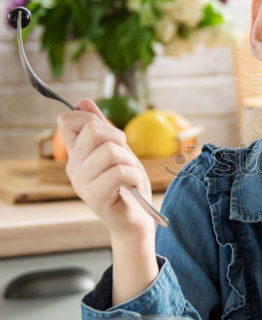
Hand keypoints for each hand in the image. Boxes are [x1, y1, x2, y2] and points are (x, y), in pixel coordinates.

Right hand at [57, 98, 153, 239]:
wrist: (136, 218)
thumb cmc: (128, 184)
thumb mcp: (118, 150)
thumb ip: (101, 128)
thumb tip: (83, 102)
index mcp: (75, 153)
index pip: (66, 120)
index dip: (90, 118)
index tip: (109, 135)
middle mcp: (72, 167)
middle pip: (93, 129)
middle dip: (119, 139)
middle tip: (125, 158)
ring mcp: (81, 183)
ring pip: (110, 151)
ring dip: (130, 162)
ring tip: (129, 176)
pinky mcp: (94, 197)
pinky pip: (120, 172)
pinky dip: (134, 177)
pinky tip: (132, 187)